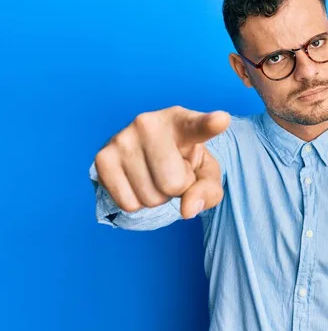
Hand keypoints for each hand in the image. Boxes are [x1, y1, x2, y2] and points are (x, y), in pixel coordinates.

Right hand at [94, 106, 230, 218]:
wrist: (146, 155)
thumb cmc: (182, 161)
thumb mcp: (205, 173)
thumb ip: (208, 190)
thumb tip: (187, 209)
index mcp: (183, 122)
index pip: (198, 125)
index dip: (209, 124)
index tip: (221, 120)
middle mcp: (149, 123)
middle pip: (174, 184)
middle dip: (177, 189)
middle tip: (171, 171)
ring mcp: (123, 138)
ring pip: (150, 197)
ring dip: (156, 196)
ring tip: (153, 173)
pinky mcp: (103, 157)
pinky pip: (128, 204)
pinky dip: (137, 203)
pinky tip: (137, 180)